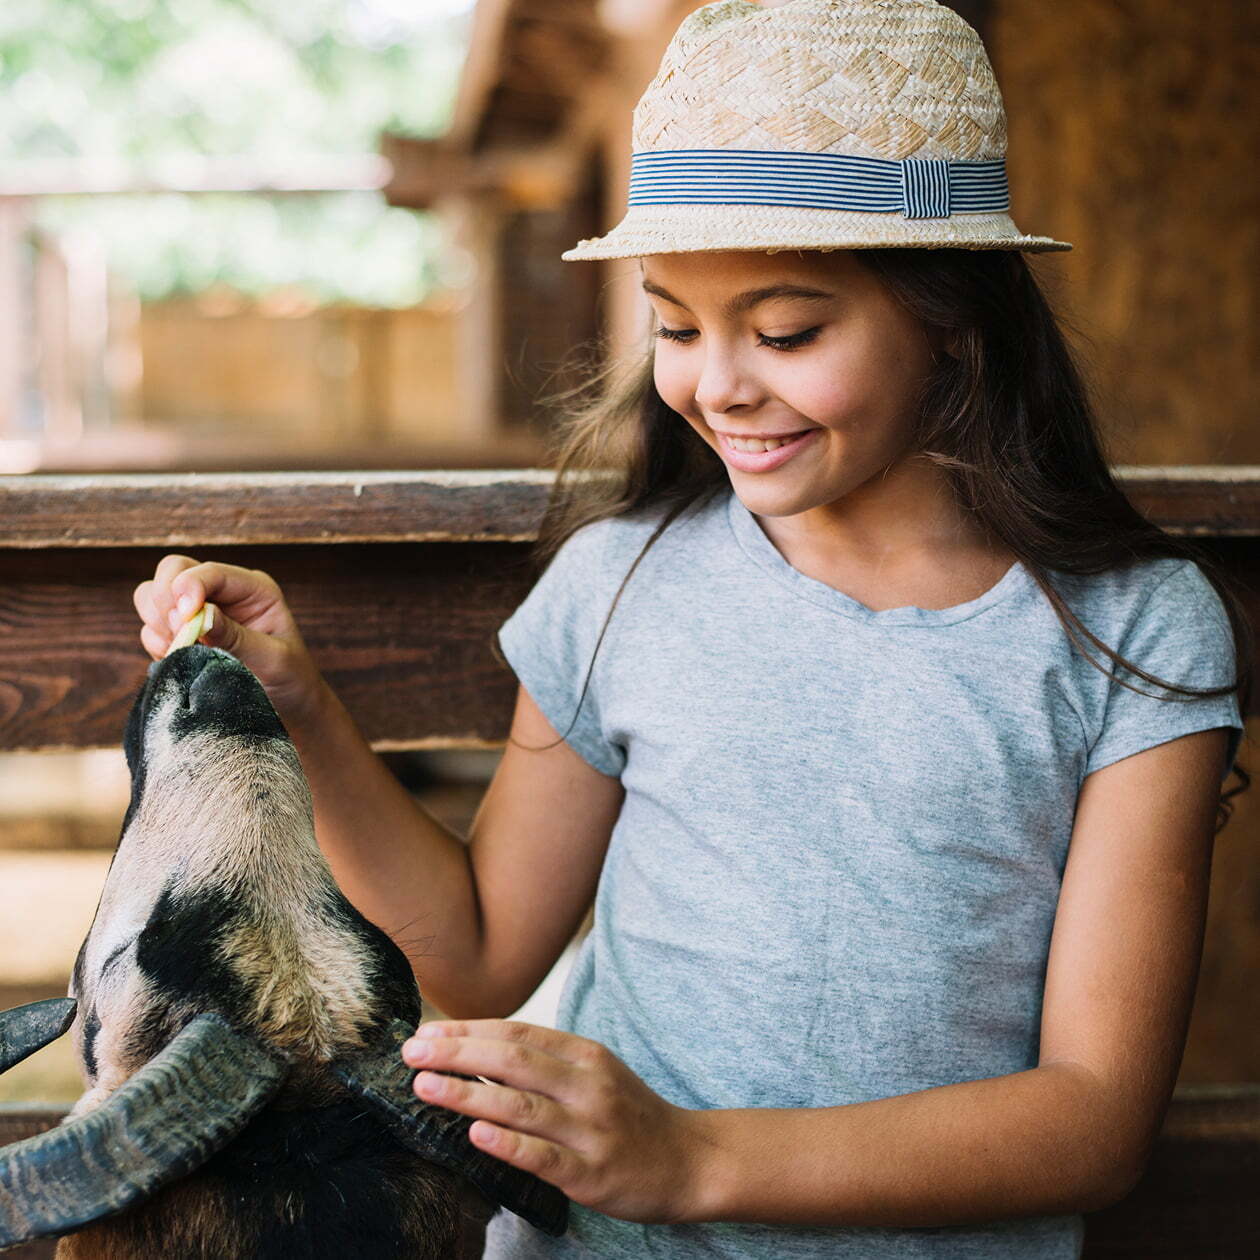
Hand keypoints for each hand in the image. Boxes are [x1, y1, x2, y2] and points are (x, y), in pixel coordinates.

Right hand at [134, 554, 325, 723]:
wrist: (289, 706)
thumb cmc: (291, 679)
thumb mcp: (274, 659)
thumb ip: (237, 637)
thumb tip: (200, 616)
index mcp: (253, 589)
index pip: (210, 571)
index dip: (189, 587)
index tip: (184, 619)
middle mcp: (224, 593)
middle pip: (173, 570)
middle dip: (166, 599)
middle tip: (179, 635)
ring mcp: (200, 612)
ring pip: (152, 596)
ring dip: (158, 622)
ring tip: (182, 649)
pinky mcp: (183, 634)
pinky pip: (150, 628)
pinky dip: (156, 642)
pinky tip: (179, 661)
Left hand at [401, 1019, 714, 1224]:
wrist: (690, 1159)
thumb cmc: (629, 1114)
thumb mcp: (594, 1073)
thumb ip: (545, 1063)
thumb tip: (476, 1053)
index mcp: (584, 1054)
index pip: (517, 1032)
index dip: (467, 1031)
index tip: (425, 1032)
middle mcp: (587, 1084)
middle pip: (513, 1060)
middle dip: (457, 1053)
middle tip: (411, 1053)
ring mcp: (590, 1129)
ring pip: (521, 1105)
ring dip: (467, 1094)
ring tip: (425, 1087)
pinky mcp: (592, 1173)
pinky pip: (544, 1157)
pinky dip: (508, 1145)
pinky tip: (475, 1137)